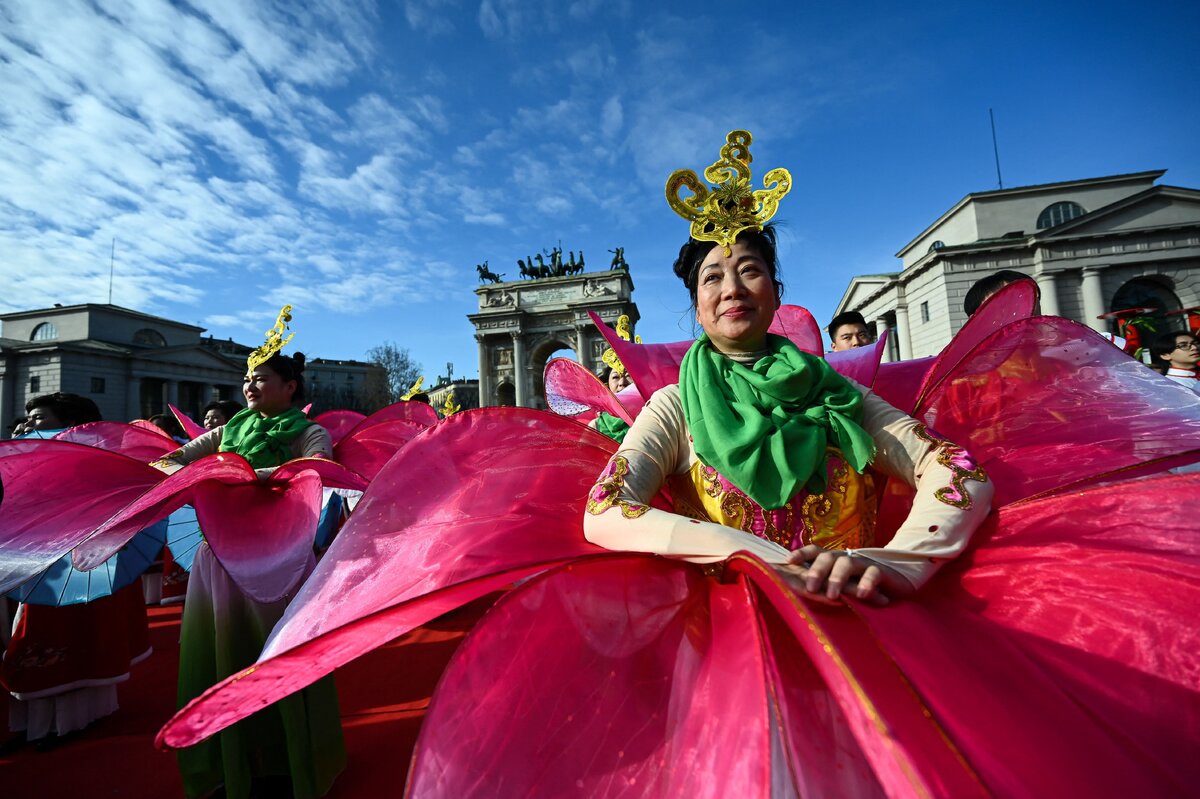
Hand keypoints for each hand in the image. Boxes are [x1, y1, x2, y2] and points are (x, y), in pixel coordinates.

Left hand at [776, 545, 912, 605]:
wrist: (898, 582)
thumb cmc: (862, 585)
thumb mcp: (842, 586)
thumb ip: (825, 586)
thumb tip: (798, 593)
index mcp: (833, 560)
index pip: (815, 552)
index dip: (801, 554)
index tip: (787, 562)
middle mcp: (845, 558)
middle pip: (827, 557)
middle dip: (817, 571)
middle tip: (810, 588)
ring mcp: (863, 563)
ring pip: (847, 563)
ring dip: (837, 578)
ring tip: (833, 596)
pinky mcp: (881, 571)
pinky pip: (872, 573)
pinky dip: (866, 583)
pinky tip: (861, 594)